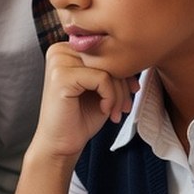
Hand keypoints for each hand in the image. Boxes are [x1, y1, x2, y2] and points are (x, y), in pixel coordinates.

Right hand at [29, 43, 138, 160]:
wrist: (61, 143)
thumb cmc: (80, 117)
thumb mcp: (99, 87)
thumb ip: (110, 68)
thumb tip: (135, 58)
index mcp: (65, 49)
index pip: (104, 50)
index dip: (122, 71)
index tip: (130, 92)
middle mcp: (59, 51)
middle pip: (106, 57)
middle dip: (122, 84)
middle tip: (123, 107)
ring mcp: (58, 63)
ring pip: (107, 68)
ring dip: (118, 94)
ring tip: (115, 111)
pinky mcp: (62, 77)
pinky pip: (102, 79)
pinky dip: (110, 97)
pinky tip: (104, 110)